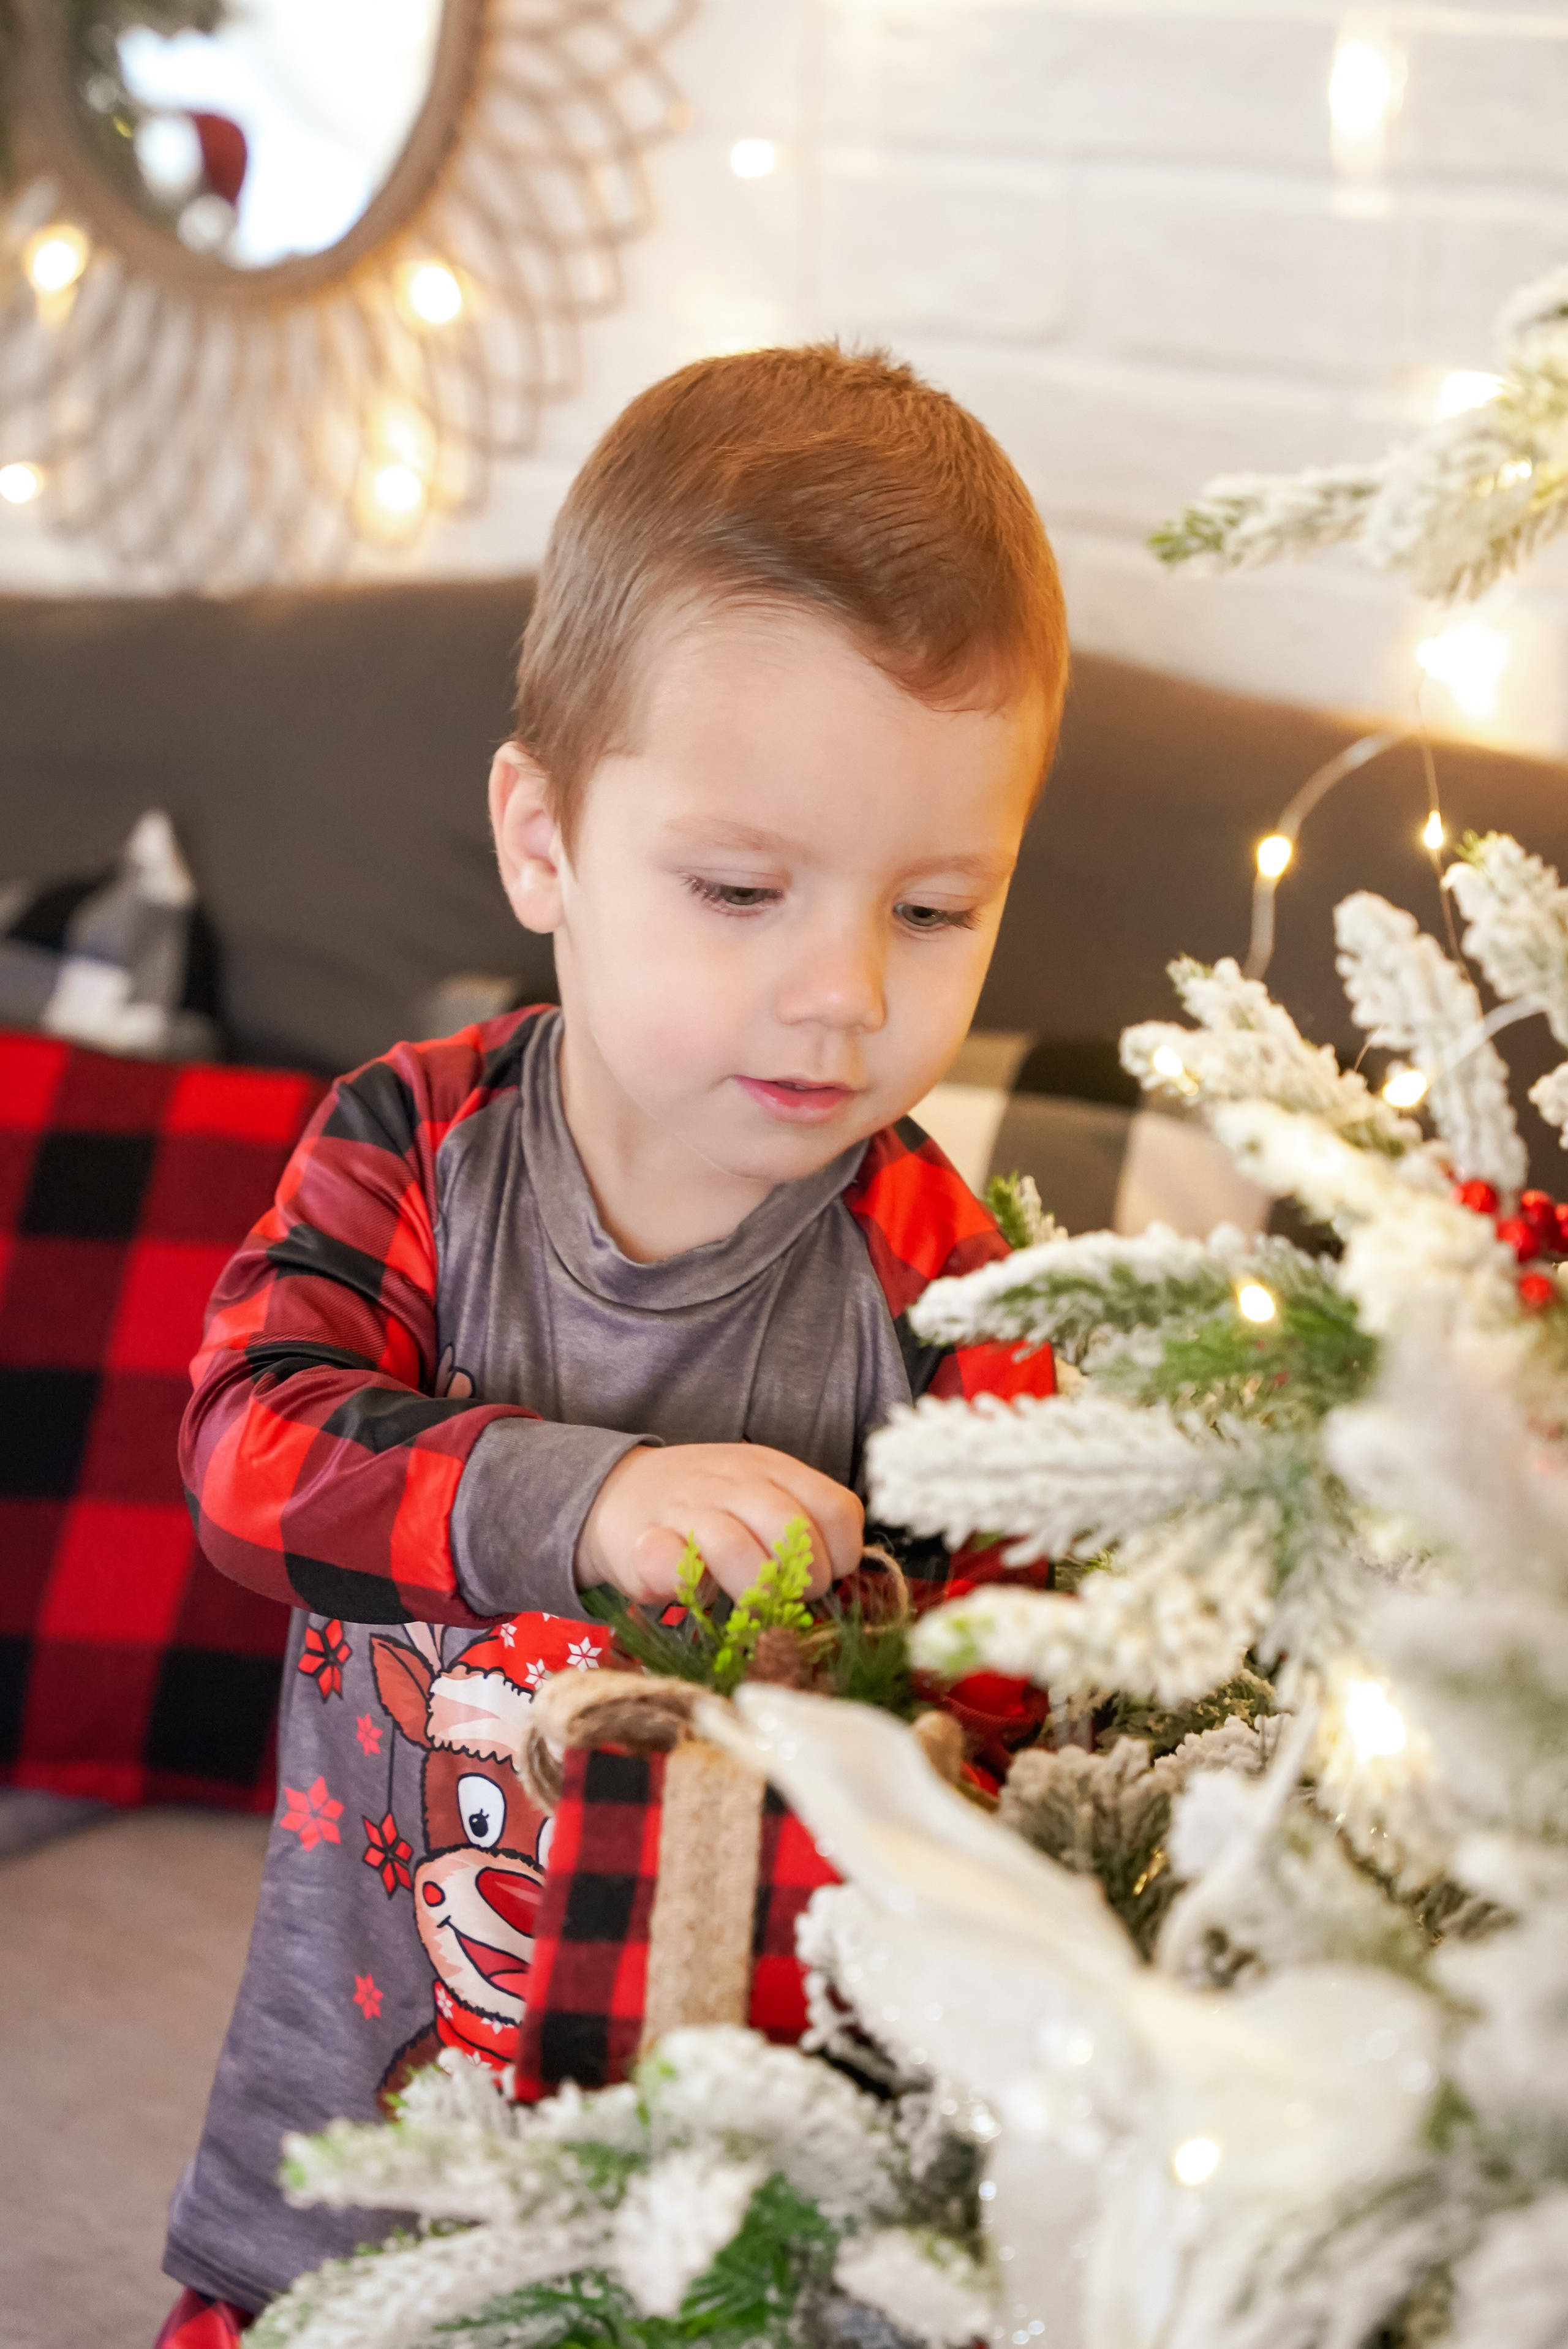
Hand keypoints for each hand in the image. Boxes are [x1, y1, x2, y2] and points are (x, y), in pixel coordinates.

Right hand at [575, 1443, 863, 1604]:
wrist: (618, 1491)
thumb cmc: (707, 1506)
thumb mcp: (761, 1495)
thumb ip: (801, 1523)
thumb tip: (839, 1577)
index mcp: (772, 1468)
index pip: (835, 1508)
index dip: (840, 1554)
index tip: (825, 1576)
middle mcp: (734, 1481)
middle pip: (790, 1529)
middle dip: (803, 1580)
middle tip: (790, 1599)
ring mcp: (687, 1507)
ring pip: (734, 1548)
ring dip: (752, 1590)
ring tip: (750, 1605)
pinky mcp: (645, 1541)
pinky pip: (675, 1566)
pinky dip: (690, 1586)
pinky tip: (695, 1591)